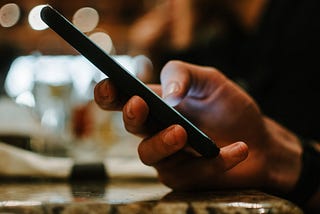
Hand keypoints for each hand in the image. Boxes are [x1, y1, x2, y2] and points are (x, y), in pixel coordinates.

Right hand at [94, 60, 301, 192]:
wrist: (260, 141)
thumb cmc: (231, 110)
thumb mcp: (211, 81)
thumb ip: (184, 74)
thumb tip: (168, 94)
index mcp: (158, 105)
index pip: (125, 99)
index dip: (110, 94)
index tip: (108, 86)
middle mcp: (157, 130)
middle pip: (132, 126)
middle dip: (131, 115)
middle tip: (139, 104)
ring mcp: (168, 156)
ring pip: (148, 154)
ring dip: (162, 142)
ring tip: (182, 132)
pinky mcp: (185, 178)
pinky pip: (191, 172)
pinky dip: (216, 160)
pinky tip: (239, 149)